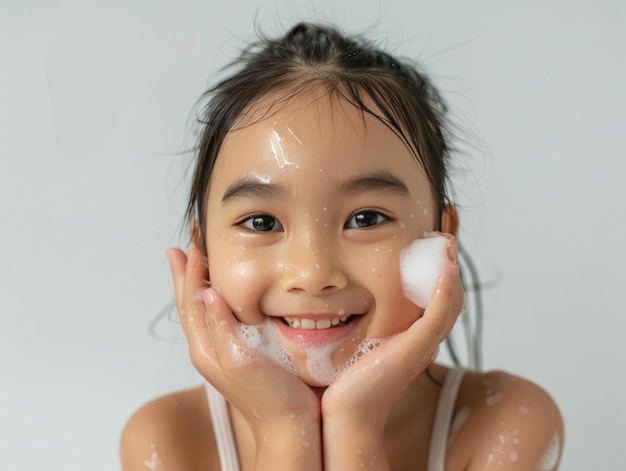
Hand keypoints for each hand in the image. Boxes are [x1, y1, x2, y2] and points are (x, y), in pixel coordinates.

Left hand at [167, 247, 319, 435]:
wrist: (288, 425)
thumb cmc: (270, 398)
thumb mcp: (242, 360)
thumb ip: (222, 327)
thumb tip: (207, 294)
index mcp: (206, 349)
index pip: (191, 303)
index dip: (190, 274)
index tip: (193, 249)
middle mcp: (210, 348)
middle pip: (189, 305)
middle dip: (183, 277)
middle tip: (178, 251)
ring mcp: (224, 351)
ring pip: (202, 311)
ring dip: (196, 285)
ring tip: (193, 266)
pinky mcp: (240, 352)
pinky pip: (219, 318)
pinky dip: (216, 299)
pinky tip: (223, 294)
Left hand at [320, 235, 464, 468]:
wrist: (344, 412)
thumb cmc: (346, 380)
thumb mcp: (357, 340)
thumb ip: (360, 320)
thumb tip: (342, 298)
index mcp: (412, 337)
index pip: (435, 299)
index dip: (437, 271)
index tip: (430, 245)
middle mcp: (422, 341)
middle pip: (448, 297)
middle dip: (447, 265)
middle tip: (442, 239)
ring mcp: (421, 346)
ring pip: (448, 303)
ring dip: (449, 271)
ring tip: (445, 244)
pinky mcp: (415, 350)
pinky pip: (436, 317)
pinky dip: (444, 292)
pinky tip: (445, 269)